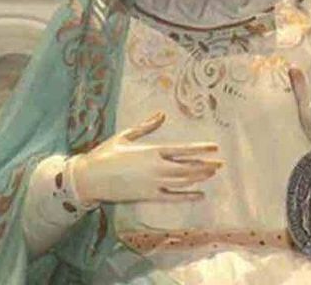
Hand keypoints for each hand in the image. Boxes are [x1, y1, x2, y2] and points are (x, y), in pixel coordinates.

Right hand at [70, 111, 221, 202]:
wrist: (91, 177)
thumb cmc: (105, 154)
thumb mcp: (125, 136)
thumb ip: (146, 126)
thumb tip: (161, 114)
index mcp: (151, 151)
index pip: (183, 150)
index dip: (201, 149)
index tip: (215, 147)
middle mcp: (156, 168)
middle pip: (187, 167)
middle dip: (205, 165)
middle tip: (220, 163)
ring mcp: (153, 183)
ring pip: (183, 181)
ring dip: (199, 177)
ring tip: (212, 173)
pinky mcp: (148, 195)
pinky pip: (173, 196)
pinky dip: (187, 195)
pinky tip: (199, 194)